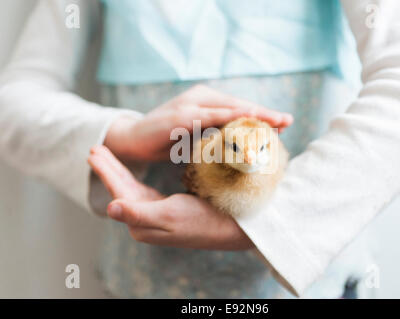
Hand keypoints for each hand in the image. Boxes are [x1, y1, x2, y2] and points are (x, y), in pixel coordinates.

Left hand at [88, 145, 254, 249]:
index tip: (94, 150)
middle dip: (109, 168)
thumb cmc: (202, 221)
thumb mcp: (169, 215)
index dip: (106, 170)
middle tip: (95, 148)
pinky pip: (143, 193)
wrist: (231, 229)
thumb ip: (138, 213)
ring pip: (131, 190)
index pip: (119, 192)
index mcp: (142, 223)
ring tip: (106, 157)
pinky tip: (130, 175)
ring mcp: (155, 216)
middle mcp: (145, 222)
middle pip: (122, 190)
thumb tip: (110, 208)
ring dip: (119, 172)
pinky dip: (134, 179)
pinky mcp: (166, 211)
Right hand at [104, 85, 292, 160]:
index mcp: (205, 102)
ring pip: (228, 108)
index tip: (283, 124)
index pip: (238, 109)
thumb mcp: (195, 139)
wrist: (131, 140)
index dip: (261, 115)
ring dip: (253, 114)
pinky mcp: (180, 116)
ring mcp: (190, 105)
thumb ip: (214, 138)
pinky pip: (210, 116)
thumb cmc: (165, 140)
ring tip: (276, 121)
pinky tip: (246, 121)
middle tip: (288, 121)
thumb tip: (239, 150)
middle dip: (264, 113)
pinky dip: (230, 118)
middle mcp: (200, 98)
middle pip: (238, 105)